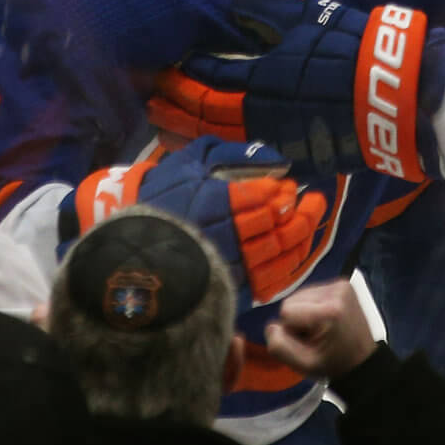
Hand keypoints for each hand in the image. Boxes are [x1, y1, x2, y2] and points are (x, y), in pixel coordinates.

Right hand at [70, 138, 329, 303]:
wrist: (131, 242)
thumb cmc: (163, 193)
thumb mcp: (192, 160)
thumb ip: (233, 155)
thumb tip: (277, 160)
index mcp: (210, 204)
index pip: (260, 200)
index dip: (280, 193)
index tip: (288, 186)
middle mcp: (221, 238)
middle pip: (275, 230)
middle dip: (299, 214)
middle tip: (313, 200)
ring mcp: (226, 268)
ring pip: (277, 258)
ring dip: (299, 239)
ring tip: (309, 221)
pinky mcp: (229, 289)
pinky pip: (268, 283)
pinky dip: (287, 266)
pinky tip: (295, 250)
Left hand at [147, 0, 444, 181]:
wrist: (394, 95)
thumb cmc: (352, 49)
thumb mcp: (309, 17)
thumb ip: (266, 12)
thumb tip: (233, 8)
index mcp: (258, 76)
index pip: (204, 78)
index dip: (180, 74)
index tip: (164, 67)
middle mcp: (256, 113)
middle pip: (201, 114)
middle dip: (173, 105)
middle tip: (153, 98)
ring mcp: (273, 140)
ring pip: (216, 140)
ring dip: (186, 131)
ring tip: (164, 125)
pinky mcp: (292, 156)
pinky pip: (242, 156)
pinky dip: (216, 150)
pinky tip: (203, 147)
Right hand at [263, 281, 377, 379]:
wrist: (362, 360)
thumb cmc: (333, 364)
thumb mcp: (303, 365)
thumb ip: (280, 347)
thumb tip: (272, 326)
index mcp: (329, 311)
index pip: (287, 311)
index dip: (291, 330)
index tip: (307, 342)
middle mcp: (336, 291)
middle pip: (292, 300)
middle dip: (297, 320)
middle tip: (314, 336)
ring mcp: (341, 285)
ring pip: (300, 295)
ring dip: (304, 312)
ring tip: (321, 329)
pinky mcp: (343, 283)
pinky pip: (311, 292)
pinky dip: (313, 306)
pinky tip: (326, 320)